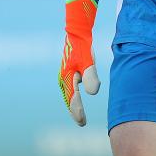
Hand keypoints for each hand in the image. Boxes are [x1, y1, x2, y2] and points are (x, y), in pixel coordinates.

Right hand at [59, 0, 99, 125]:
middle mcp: (63, 79)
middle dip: (74, 111)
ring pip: (69, 94)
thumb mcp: (88, 60)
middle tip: (81, 123)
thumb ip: (90, 76)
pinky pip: (70, 89)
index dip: (78, 111)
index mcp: (66, 78)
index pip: (73, 99)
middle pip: (69, 99)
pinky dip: (73, 97)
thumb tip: (92, 93)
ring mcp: (65, 76)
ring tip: (79, 116)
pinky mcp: (69, 72)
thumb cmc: (83, 47)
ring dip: (73, 105)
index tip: (82, 122)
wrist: (77, 32)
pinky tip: (77, 99)